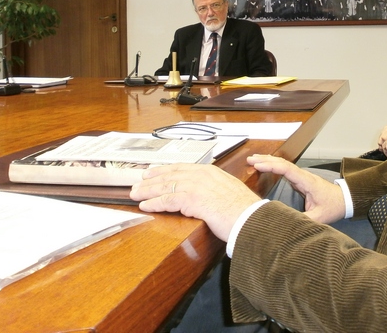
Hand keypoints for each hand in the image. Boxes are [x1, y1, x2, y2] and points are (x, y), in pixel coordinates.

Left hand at [130, 163, 260, 241]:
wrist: (250, 218)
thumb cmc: (243, 210)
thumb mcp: (228, 191)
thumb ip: (214, 189)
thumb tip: (205, 195)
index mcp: (211, 171)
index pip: (181, 168)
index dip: (164, 170)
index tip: (152, 172)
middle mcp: (202, 175)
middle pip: (170, 175)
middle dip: (151, 180)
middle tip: (137, 184)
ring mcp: (197, 185)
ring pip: (166, 186)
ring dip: (148, 191)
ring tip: (136, 195)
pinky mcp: (193, 199)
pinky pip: (168, 200)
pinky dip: (154, 203)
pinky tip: (146, 206)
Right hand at [248, 155, 345, 223]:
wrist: (344, 200)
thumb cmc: (333, 206)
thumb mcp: (320, 217)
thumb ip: (304, 220)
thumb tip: (287, 224)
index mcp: (307, 181)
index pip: (287, 169)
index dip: (272, 166)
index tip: (258, 165)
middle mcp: (303, 176)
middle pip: (282, 163)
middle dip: (266, 160)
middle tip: (250, 160)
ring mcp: (301, 177)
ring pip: (283, 164)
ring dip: (268, 161)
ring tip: (253, 160)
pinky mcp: (300, 180)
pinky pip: (284, 170)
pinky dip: (273, 166)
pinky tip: (265, 166)